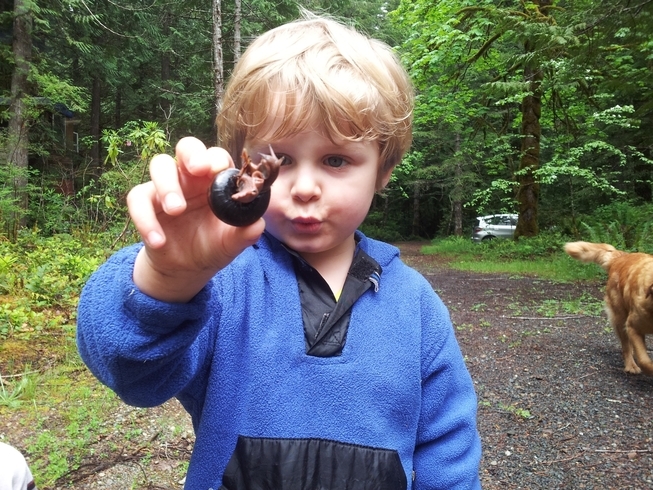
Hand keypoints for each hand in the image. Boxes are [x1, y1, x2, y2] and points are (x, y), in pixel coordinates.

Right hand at [127, 137, 264, 301]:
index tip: (219, 170)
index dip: (217, 159)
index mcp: (215, 180)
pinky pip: (137, 198)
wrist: (187, 269)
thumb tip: (257, 224)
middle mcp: (190, 177)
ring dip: (167, 185)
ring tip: (177, 211)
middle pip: (187, 146)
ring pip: (159, 165)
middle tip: (198, 170)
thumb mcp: (232, 242)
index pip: (217, 157)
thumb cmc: (213, 245)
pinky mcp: (145, 202)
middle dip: (192, 153)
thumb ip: (246, 232)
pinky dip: (146, 220)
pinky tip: (159, 241)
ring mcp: (166, 187)